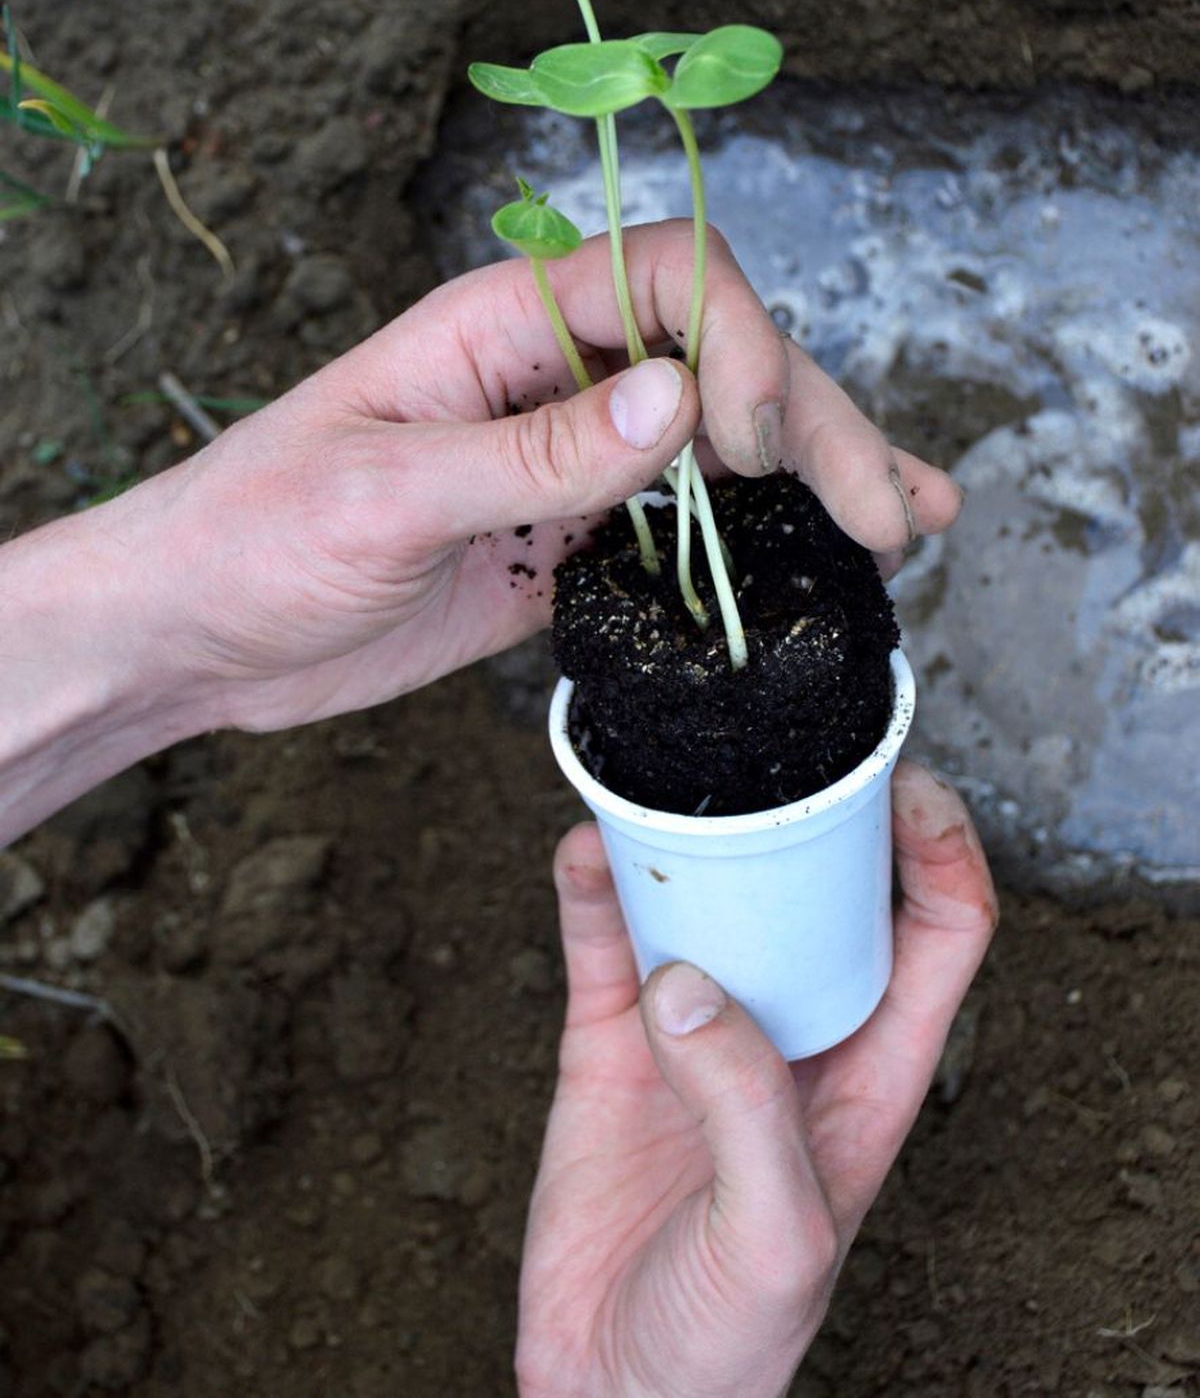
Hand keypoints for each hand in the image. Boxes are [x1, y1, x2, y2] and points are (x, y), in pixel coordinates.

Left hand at [131, 219, 959, 730]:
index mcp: (502, 324)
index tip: (752, 447)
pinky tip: (821, 565)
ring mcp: (567, 463)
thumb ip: (536, 451)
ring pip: (717, 449)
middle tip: (892, 511)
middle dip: (817, 425)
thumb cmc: (252, 537)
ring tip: (907, 524)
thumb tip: (679, 402)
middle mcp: (552, 379)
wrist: (196, 634)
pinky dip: (754, 547)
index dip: (736, 345)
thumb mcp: (384, 492)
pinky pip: (680, 531)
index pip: (668, 280)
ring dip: (817, 477)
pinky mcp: (566, 542)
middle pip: (720, 365)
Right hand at [517, 763, 996, 1397]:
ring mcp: (695, 1031)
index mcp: (868, 1073)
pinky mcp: (612, 1044)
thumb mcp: (776, 1237)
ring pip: (707, 899)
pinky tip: (587, 849)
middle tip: (782, 754)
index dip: (941, 853)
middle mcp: (788, 1032)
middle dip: (811, 820)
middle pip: (819, 892)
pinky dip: (594, 889)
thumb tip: (689, 983)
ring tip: (674, 780)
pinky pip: (604, 942)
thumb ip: (748, 1108)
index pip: (936, 937)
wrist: (606, 1390)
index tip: (909, 789)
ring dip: (691, 839)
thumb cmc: (725, 1343)